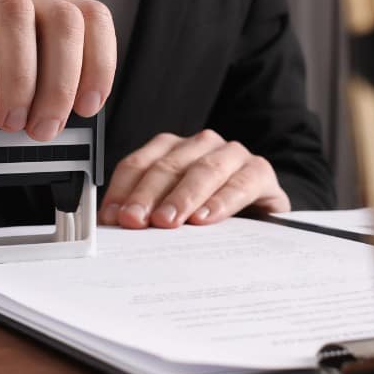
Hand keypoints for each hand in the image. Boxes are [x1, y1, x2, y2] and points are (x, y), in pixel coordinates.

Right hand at [0, 0, 115, 137]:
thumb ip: (19, 75)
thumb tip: (40, 129)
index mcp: (33, 7)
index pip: (89, 17)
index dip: (100, 61)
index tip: (88, 107)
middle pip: (62, 20)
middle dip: (62, 83)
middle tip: (43, 129)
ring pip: (14, 17)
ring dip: (19, 79)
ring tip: (7, 123)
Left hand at [99, 130, 290, 228]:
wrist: (260, 220)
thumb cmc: (209, 216)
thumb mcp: (174, 216)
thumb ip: (146, 216)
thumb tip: (114, 227)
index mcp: (171, 150)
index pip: (138, 164)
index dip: (123, 190)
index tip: (113, 217)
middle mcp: (199, 146)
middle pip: (167, 167)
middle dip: (147, 195)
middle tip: (134, 221)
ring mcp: (231, 155)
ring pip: (202, 170)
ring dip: (182, 197)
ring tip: (168, 221)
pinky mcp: (259, 171)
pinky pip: (241, 182)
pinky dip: (222, 200)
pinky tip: (207, 218)